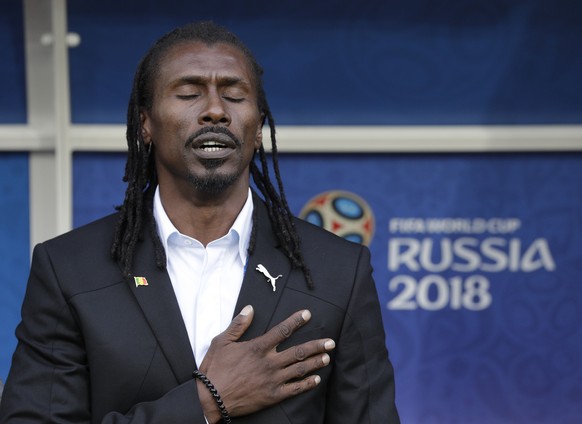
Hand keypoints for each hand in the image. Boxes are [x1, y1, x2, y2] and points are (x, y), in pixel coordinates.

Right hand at [196, 305, 334, 421]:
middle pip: (299, 351)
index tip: (307, 314)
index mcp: (258, 348)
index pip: (282, 330)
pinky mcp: (272, 395)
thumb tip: (249, 309)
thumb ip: (238, 325)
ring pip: (300, 369)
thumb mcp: (221, 342)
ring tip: (327, 357)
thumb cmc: (215, 369)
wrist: (211, 399)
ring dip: (315, 362)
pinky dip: (307, 384)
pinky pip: (294, 389)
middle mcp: (269, 362)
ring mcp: (273, 380)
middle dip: (316, 345)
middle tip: (331, 342)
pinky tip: (316, 379)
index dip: (296, 321)